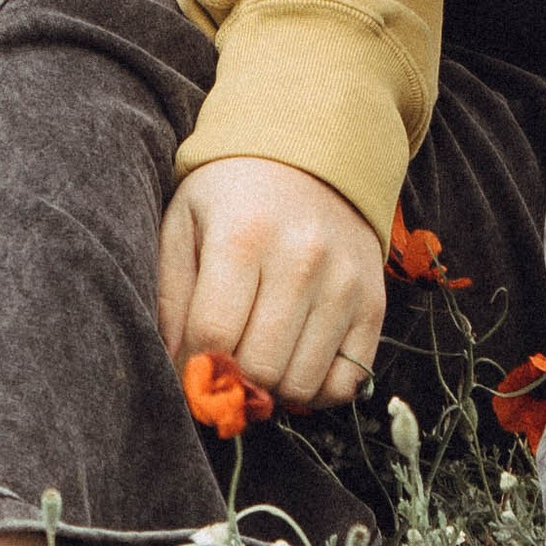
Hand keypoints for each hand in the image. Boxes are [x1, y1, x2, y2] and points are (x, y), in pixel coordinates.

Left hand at [158, 155, 387, 413]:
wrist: (309, 154)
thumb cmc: (233, 197)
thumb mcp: (184, 225)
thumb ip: (172, 298)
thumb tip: (180, 372)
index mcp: (244, 236)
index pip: (213, 335)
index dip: (194, 368)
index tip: (190, 371)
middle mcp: (301, 259)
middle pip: (259, 366)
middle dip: (232, 379)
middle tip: (224, 365)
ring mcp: (344, 283)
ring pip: (300, 383)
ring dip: (272, 388)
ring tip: (258, 357)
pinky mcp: (374, 303)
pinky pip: (346, 383)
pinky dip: (315, 391)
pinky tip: (295, 362)